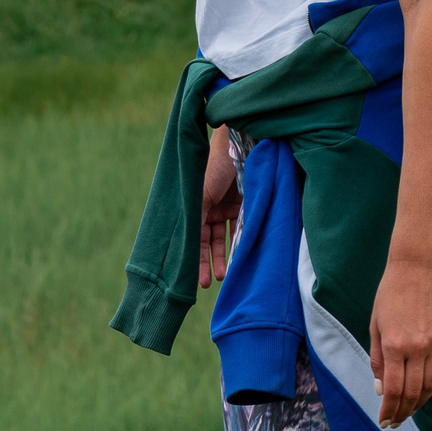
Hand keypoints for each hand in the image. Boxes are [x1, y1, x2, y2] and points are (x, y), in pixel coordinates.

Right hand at [201, 127, 242, 283]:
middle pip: (206, 241)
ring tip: (223, 276)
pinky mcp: (242, 205)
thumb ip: (196, 216)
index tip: (193, 278)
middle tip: (207, 283)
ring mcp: (225, 207)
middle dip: (207, 262)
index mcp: (194, 206)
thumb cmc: (215, 168)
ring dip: (222, 257)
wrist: (239, 147)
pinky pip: (240, 228)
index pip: (192, 237)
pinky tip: (239, 259)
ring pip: (223, 238)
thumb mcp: (201, 194)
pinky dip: (239, 242)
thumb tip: (189, 245)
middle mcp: (208, 209)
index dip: (192, 257)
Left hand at [368, 257, 431, 427]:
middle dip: (402, 412)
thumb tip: (380, 388)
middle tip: (395, 423)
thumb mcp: (375, 326)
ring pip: (429, 386)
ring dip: (418, 404)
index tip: (384, 421)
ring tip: (408, 412)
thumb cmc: (389, 294)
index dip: (388, 410)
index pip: (393, 389)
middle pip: (412, 393)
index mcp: (394, 346)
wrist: (416, 269)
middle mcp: (416, 348)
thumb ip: (377, 359)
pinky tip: (426, 394)